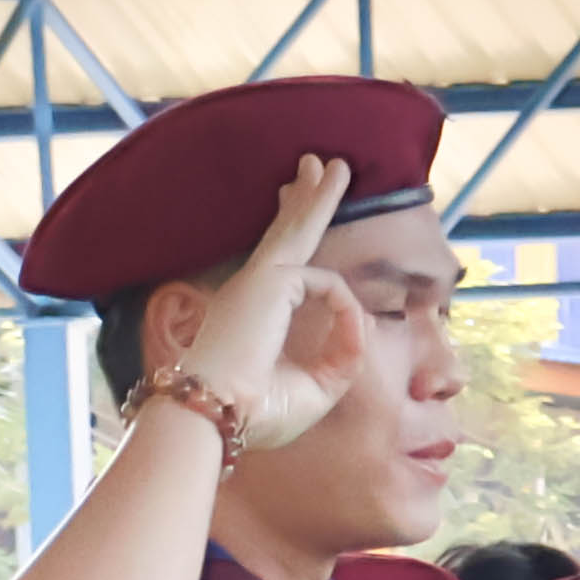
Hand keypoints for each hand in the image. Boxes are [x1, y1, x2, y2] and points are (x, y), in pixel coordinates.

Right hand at [174, 153, 365, 453]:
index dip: (331, 293)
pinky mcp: (268, 280)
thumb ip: (342, 355)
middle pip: (286, 235)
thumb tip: (359, 319)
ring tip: (335, 165)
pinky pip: (326, 283)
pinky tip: (346, 317)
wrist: (220, 414)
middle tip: (318, 166)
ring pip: (295, 229)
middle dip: (304, 200)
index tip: (350, 331)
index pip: (292, 277)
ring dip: (317, 196)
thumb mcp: (316, 389)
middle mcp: (253, 292)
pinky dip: (343, 306)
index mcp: (256, 315)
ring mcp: (258, 281)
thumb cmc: (258, 412)